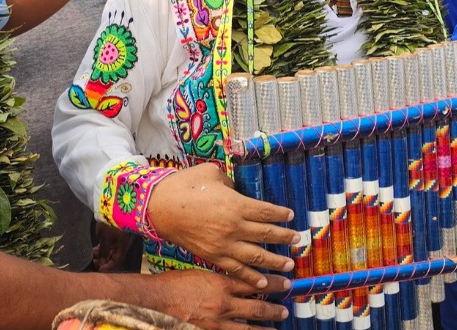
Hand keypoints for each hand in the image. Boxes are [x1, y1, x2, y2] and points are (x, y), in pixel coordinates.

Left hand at [93, 222, 132, 271]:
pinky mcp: (111, 234)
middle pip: (112, 257)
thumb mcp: (105, 239)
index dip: (108, 267)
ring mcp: (116, 239)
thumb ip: (104, 252)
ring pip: (108, 251)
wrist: (112, 207)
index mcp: (121, 246)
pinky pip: (106, 245)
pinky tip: (93, 250)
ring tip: (91, 257)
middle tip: (93, 263)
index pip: (116, 261)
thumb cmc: (109, 224)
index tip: (98, 269)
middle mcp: (120, 244)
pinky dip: (100, 249)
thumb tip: (102, 263)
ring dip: (100, 255)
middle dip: (103, 261)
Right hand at [146, 163, 296, 288]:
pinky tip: (262, 282)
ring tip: (288, 265)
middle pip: (266, 235)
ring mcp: (223, 245)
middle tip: (297, 241)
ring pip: (256, 256)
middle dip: (284, 238)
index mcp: (236, 205)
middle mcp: (233, 227)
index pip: (266, 211)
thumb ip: (230, 183)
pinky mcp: (212, 256)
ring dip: (274, 261)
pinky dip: (251, 277)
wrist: (160, 208)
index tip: (291, 216)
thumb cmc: (185, 186)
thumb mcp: (212, 174)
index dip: (281, 214)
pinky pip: (236, 269)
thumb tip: (238, 191)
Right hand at [152, 269, 289, 329]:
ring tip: (277, 327)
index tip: (285, 283)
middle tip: (285, 309)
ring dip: (266, 327)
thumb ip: (222, 279)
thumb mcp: (203, 274)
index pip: (255, 284)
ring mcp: (218, 322)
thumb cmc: (176, 284)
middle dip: (274, 309)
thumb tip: (239, 281)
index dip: (272, 284)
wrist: (157, 298)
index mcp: (222, 284)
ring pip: (249, 327)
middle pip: (257, 308)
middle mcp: (223, 303)